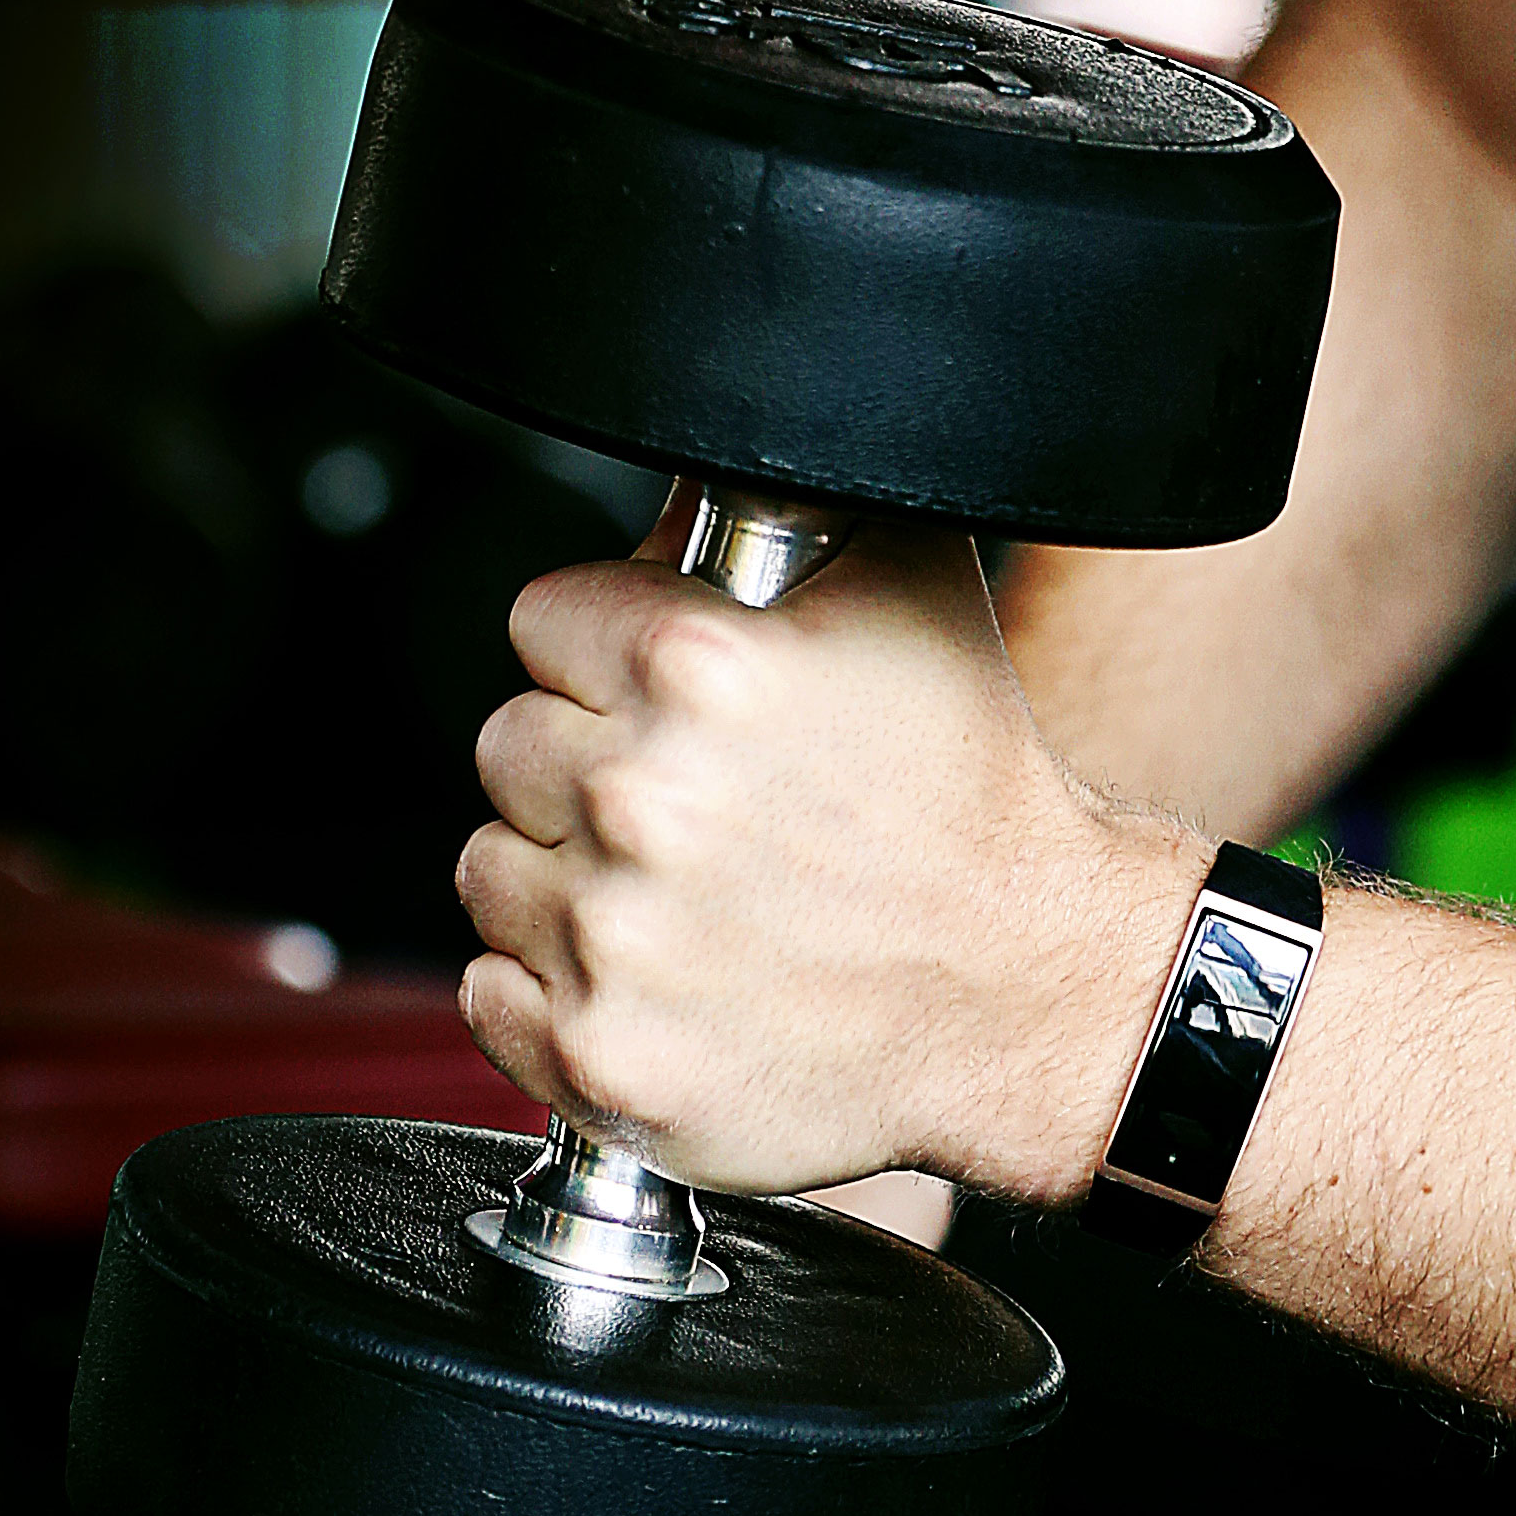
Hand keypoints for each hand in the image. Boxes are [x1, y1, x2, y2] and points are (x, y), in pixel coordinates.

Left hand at [455, 506, 1193, 1201]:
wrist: (1025, 986)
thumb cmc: (970, 794)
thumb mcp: (914, 588)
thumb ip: (798, 503)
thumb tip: (712, 459)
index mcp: (699, 668)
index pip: (543, 620)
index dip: (604, 647)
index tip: (655, 690)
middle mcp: (642, 799)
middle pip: (507, 742)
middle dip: (583, 760)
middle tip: (682, 797)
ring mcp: (612, 937)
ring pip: (490, 867)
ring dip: (562, 874)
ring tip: (673, 888)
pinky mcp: (597, 1056)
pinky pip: (489, 990)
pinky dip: (552, 986)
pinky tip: (652, 967)